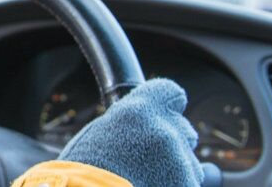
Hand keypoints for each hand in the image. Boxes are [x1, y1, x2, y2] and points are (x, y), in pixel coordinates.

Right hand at [59, 78, 203, 186]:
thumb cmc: (82, 176)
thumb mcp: (97, 138)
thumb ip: (127, 127)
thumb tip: (138, 130)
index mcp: (138, 112)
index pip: (170, 93)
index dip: (167, 107)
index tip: (162, 118)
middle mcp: (163, 131)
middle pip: (184, 131)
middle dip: (172, 145)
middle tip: (148, 163)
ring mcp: (179, 161)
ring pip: (189, 164)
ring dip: (174, 172)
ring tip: (145, 183)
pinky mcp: (188, 185)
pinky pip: (189, 184)